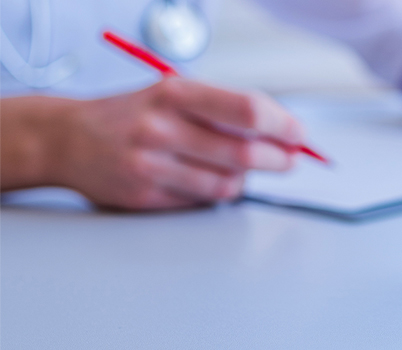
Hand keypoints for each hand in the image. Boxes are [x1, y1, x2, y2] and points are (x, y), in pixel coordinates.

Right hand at [1, 78, 302, 209]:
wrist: (67, 138)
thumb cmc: (133, 114)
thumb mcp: (176, 94)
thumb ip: (227, 110)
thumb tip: (285, 132)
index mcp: (176, 93)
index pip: (247, 111)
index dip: (283, 126)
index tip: (300, 135)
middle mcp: (161, 127)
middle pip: (245, 154)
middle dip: (278, 159)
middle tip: (288, 159)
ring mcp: (151, 165)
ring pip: (228, 184)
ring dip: (246, 180)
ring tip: (241, 168)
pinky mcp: (145, 196)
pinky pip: (202, 201)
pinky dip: (216, 192)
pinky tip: (207, 178)